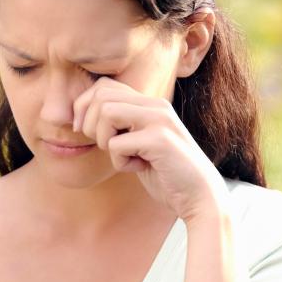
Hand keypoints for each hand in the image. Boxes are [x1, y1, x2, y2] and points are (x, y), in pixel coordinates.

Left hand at [72, 77, 229, 222]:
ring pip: (106, 113)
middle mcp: (155, 105)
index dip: (85, 107)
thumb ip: (121, 126)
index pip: (104, 86)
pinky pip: (117, 144)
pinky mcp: (159, 140)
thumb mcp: (139, 143)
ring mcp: (159, 120)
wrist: (200, 196)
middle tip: (106, 146)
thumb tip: (82, 118)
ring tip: (122, 155)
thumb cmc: (165, 173)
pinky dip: (120, 162)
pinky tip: (138, 168)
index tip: (86, 132)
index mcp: (150, 103)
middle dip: (91, 124)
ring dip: (104, 140)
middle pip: (101, 95)